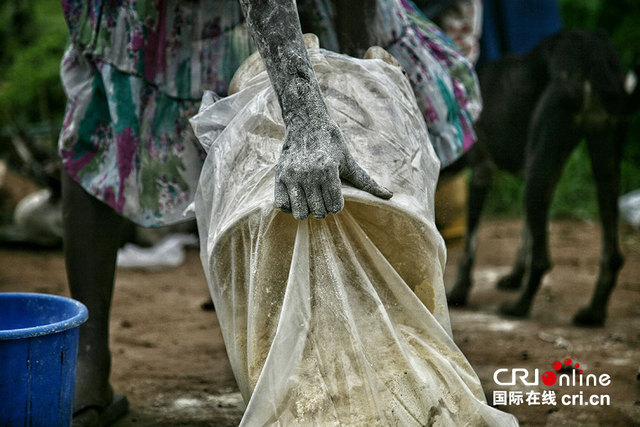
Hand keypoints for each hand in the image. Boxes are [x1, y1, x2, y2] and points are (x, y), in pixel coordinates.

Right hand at [275, 116, 391, 219]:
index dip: (337, 205)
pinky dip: (291, 206)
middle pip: (319, 212)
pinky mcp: (279, 176)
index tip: (335, 194)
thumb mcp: (350, 162)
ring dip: (307, 209)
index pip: (335, 207)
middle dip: (323, 208)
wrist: (306, 122)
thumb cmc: (331, 143)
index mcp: (328, 171)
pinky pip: (282, 205)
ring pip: (300, 213)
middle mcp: (309, 174)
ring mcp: (292, 176)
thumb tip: (390, 196)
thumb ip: (367, 182)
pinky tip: (298, 197)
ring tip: (310, 198)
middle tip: (323, 196)